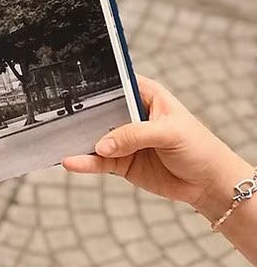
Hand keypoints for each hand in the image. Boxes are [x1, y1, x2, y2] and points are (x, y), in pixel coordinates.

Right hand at [63, 75, 252, 220]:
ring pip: (94, 137)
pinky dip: (84, 162)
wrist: (208, 184)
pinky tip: (72, 162)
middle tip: (59, 116)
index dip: (96, 82)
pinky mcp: (120, 161)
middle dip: (80, 114)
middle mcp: (130, 114)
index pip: (115, 83)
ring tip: (59, 142)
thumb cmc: (199, 148)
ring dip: (78, 140)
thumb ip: (135, 135)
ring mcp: (123, 139)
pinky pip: (97, 161)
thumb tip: (103, 144)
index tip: (73, 84)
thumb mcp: (170, 133)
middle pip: (98, 110)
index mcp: (145, 94)